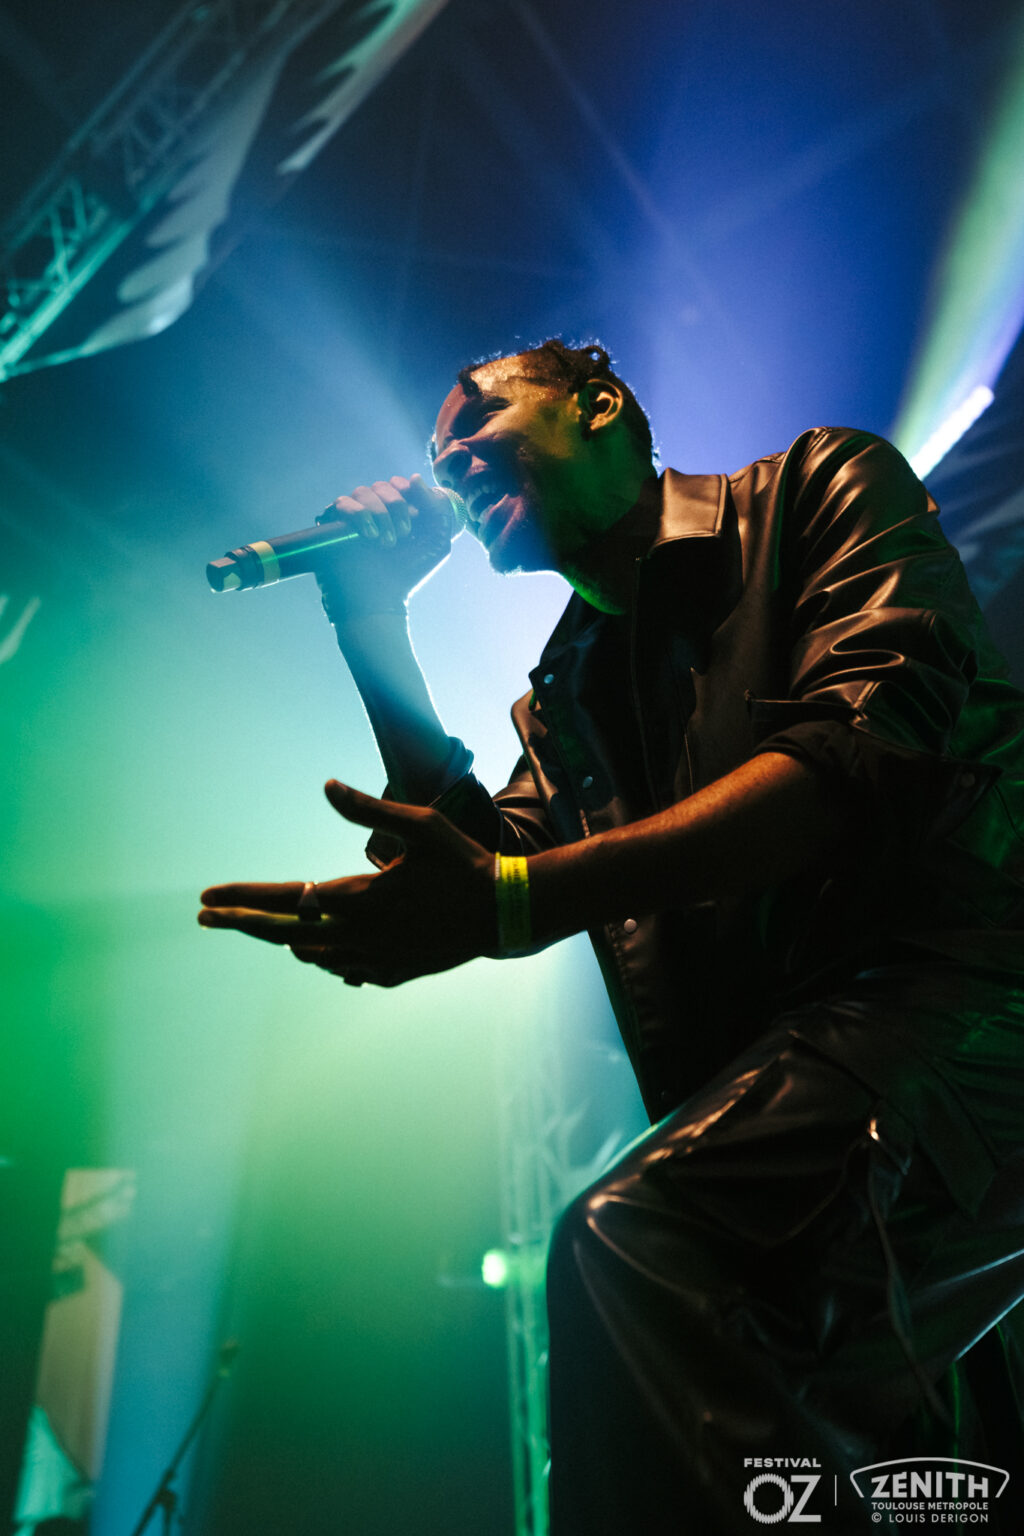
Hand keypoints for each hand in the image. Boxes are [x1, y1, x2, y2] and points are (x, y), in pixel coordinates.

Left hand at [198, 781, 497, 986]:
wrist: (504, 914)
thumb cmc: (464, 863)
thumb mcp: (421, 825)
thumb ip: (370, 809)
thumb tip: (327, 786)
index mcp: (361, 897)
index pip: (285, 899)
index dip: (241, 900)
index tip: (206, 899)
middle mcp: (360, 935)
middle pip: (284, 933)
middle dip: (241, 923)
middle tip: (206, 916)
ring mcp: (374, 961)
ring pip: (311, 953)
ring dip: (282, 937)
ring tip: (259, 925)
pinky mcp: (391, 974)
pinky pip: (341, 967)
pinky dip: (320, 954)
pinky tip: (313, 946)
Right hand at [316, 475, 454, 620]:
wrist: (381, 598)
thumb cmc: (409, 573)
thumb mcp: (436, 541)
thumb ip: (434, 508)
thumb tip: (414, 478)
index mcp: (397, 511)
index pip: (398, 484)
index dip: (406, 492)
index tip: (416, 515)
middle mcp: (374, 511)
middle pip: (381, 485)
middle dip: (395, 506)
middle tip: (403, 534)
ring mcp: (352, 517)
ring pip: (361, 492)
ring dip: (378, 513)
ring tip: (385, 542)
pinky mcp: (333, 525)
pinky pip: (341, 503)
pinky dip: (358, 514)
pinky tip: (369, 535)